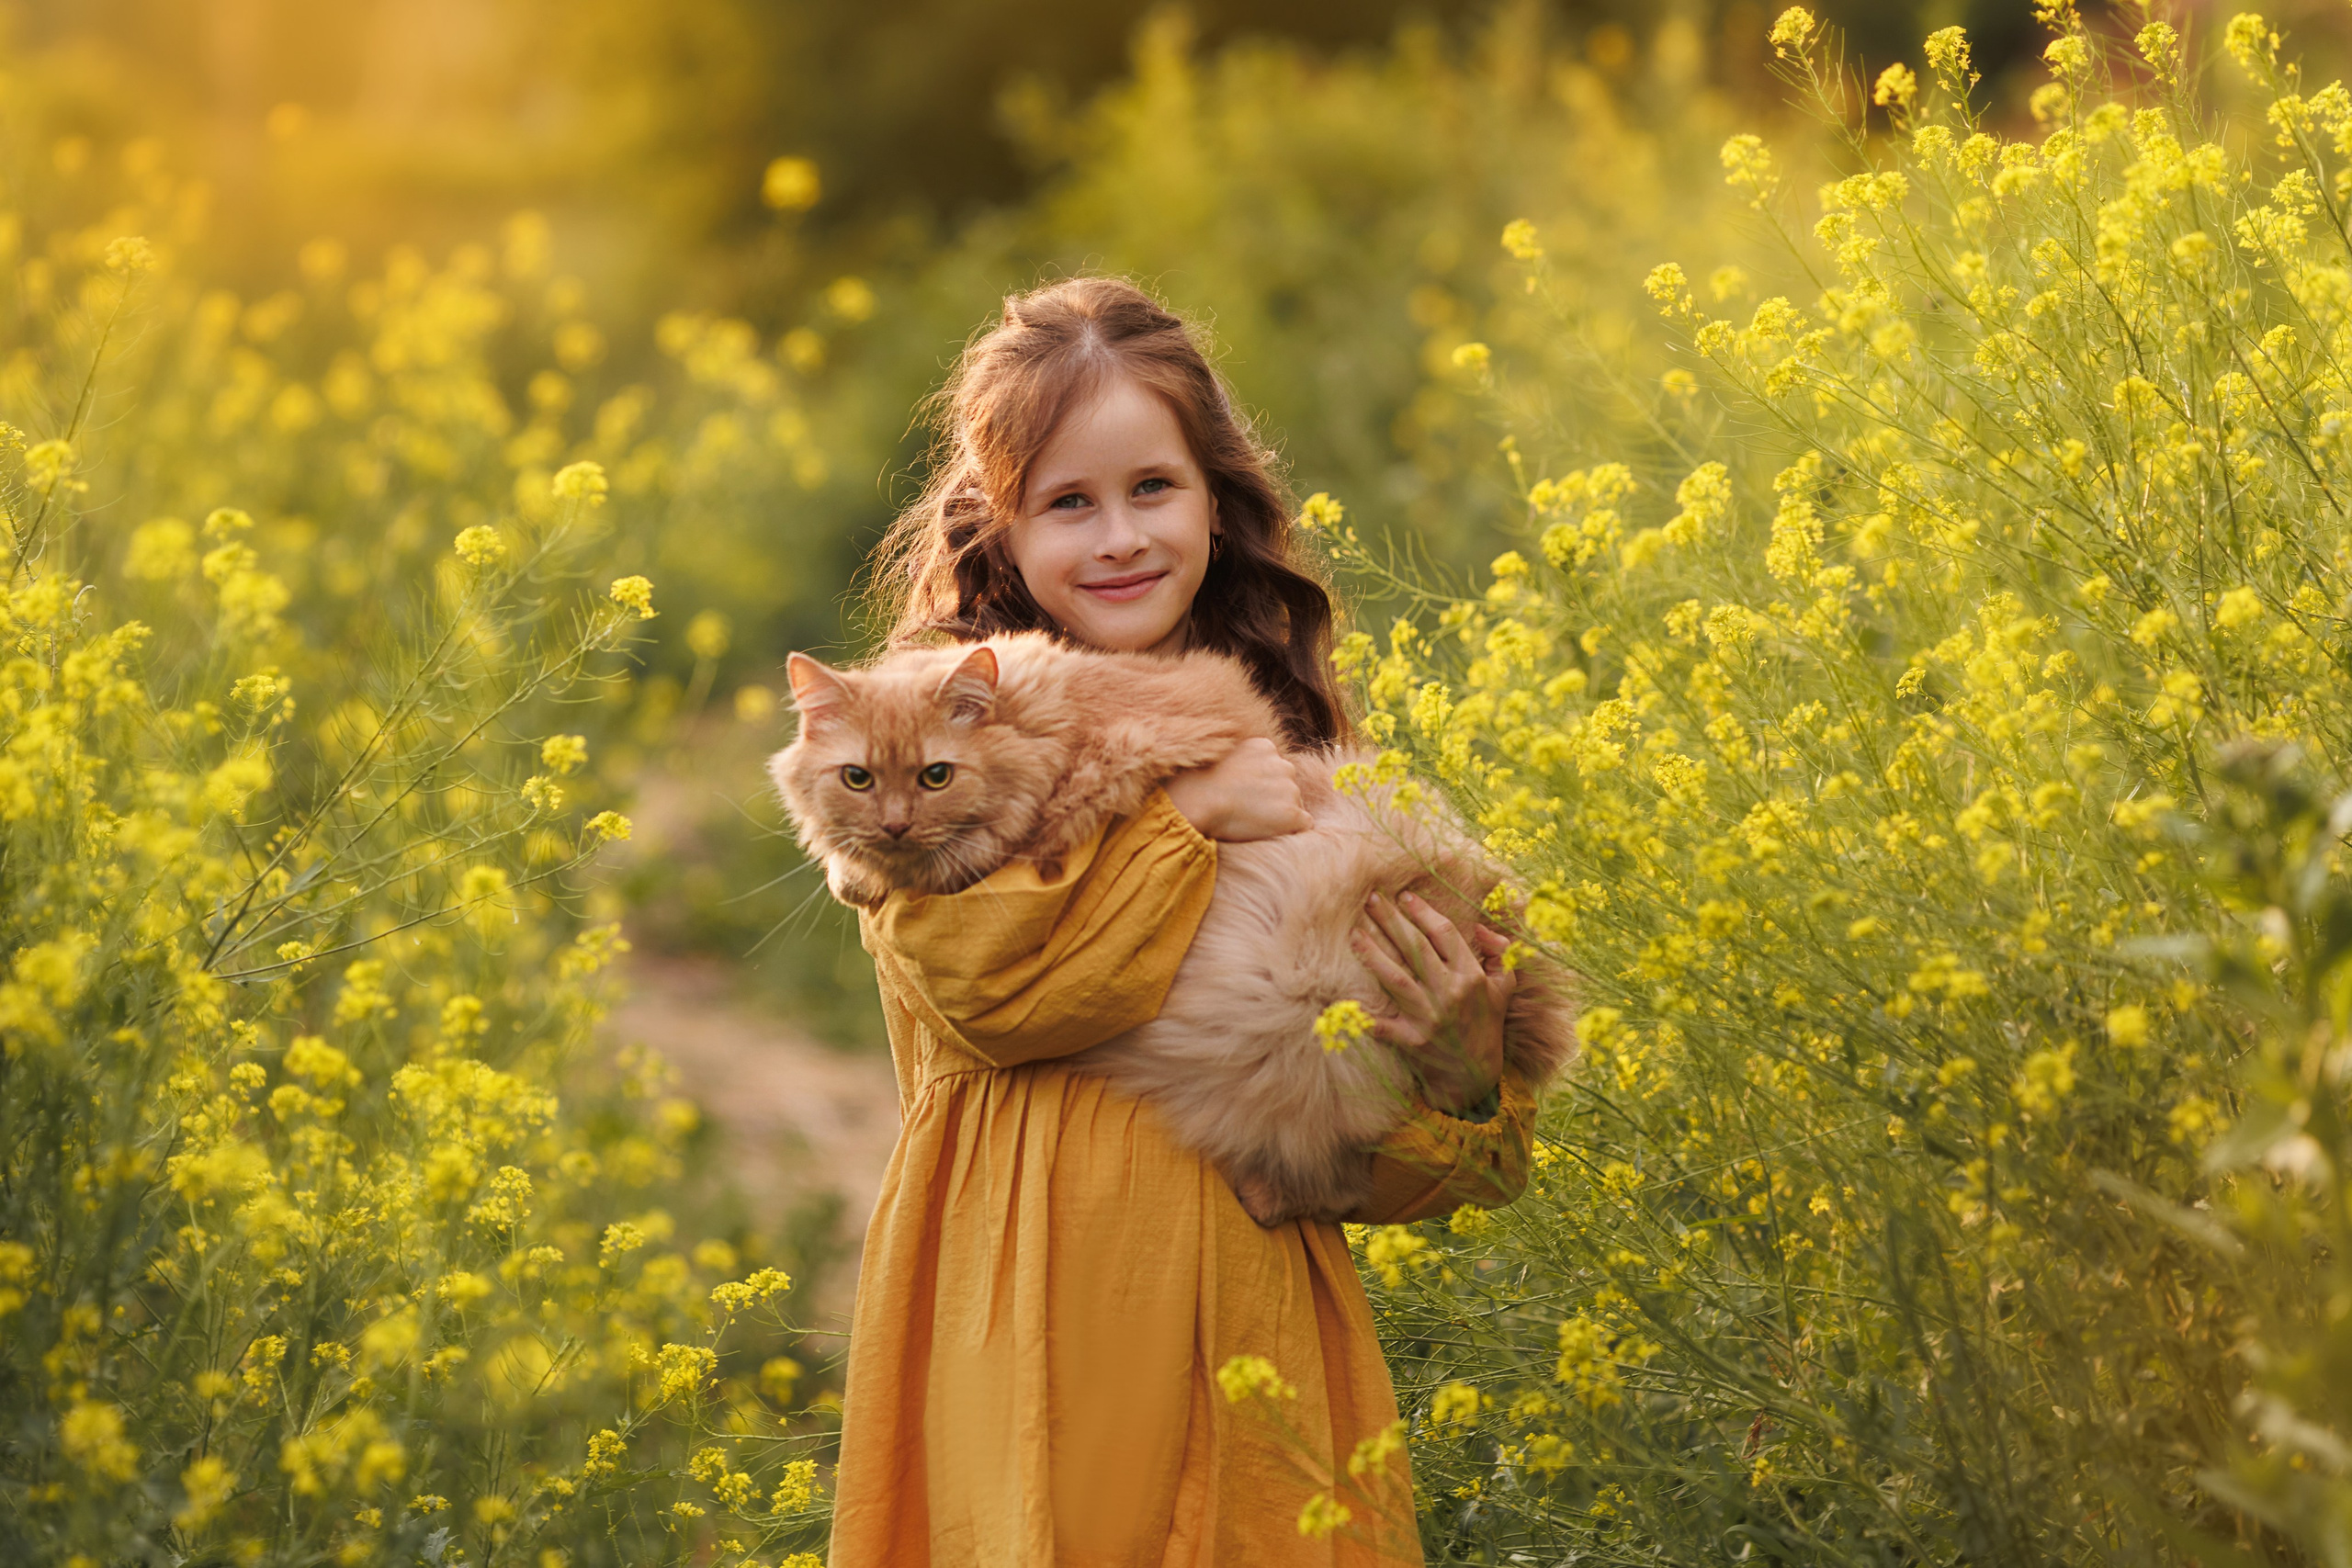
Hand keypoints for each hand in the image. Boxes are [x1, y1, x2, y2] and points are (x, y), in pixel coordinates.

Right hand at [1164, 737, 1312, 841]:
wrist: (1200, 801)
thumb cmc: (1199, 784)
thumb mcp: (1219, 756)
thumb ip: (1239, 760)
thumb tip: (1240, 773)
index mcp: (1265, 748)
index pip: (1274, 769)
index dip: (1260, 786)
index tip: (1243, 795)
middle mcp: (1284, 764)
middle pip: (1287, 786)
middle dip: (1273, 799)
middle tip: (1247, 811)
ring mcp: (1291, 789)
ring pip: (1294, 806)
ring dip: (1279, 815)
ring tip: (1251, 822)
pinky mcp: (1293, 814)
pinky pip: (1303, 825)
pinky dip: (1290, 830)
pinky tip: (1268, 832)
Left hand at [1351, 891, 1514, 1114]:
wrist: (1475, 1073)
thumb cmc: (1485, 1023)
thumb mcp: (1503, 987)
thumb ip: (1498, 953)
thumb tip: (1480, 927)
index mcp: (1471, 976)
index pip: (1444, 934)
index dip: (1423, 912)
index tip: (1404, 896)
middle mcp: (1449, 993)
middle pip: (1415, 948)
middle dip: (1391, 920)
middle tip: (1371, 899)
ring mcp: (1429, 1017)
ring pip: (1395, 978)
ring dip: (1372, 954)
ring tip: (1354, 933)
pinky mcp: (1411, 1040)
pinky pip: (1382, 1024)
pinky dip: (1364, 1014)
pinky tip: (1343, 997)